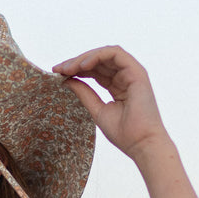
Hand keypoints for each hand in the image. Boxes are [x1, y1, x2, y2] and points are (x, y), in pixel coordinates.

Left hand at [53, 46, 169, 159]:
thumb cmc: (123, 133)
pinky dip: (98, 56)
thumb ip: (84, 93)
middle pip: (98, 61)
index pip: (94, 70)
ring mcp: (132, 73)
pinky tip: (82, 66)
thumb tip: (66, 80)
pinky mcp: (137, 72)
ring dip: (84, 58)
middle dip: (76, 62)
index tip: (57, 74)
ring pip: (105, 54)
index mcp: (117, 86)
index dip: (75, 69)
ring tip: (68, 68)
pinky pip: (115, 54)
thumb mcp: (97, 110)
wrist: (141, 143)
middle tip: (57, 69)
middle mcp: (125, 77)